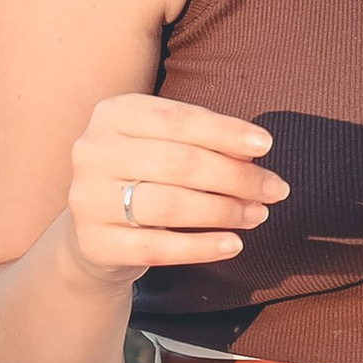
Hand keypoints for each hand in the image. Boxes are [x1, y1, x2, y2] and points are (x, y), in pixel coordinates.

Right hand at [63, 93, 287, 287]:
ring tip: (258, 214)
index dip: (225, 131)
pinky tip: (234, 244)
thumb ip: (202, 142)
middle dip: (235, 176)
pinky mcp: (95, 243)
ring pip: (169, 204)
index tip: (266, 145)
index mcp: (113, 115)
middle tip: (275, 189)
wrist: (96, 233)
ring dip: (224, 210)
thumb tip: (254, 151)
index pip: (177, 118)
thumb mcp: (165, 146)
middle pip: (179, 162)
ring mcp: (88, 200)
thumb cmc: (145, 178)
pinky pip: (157, 247)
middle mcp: (92, 152)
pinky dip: (202, 247)